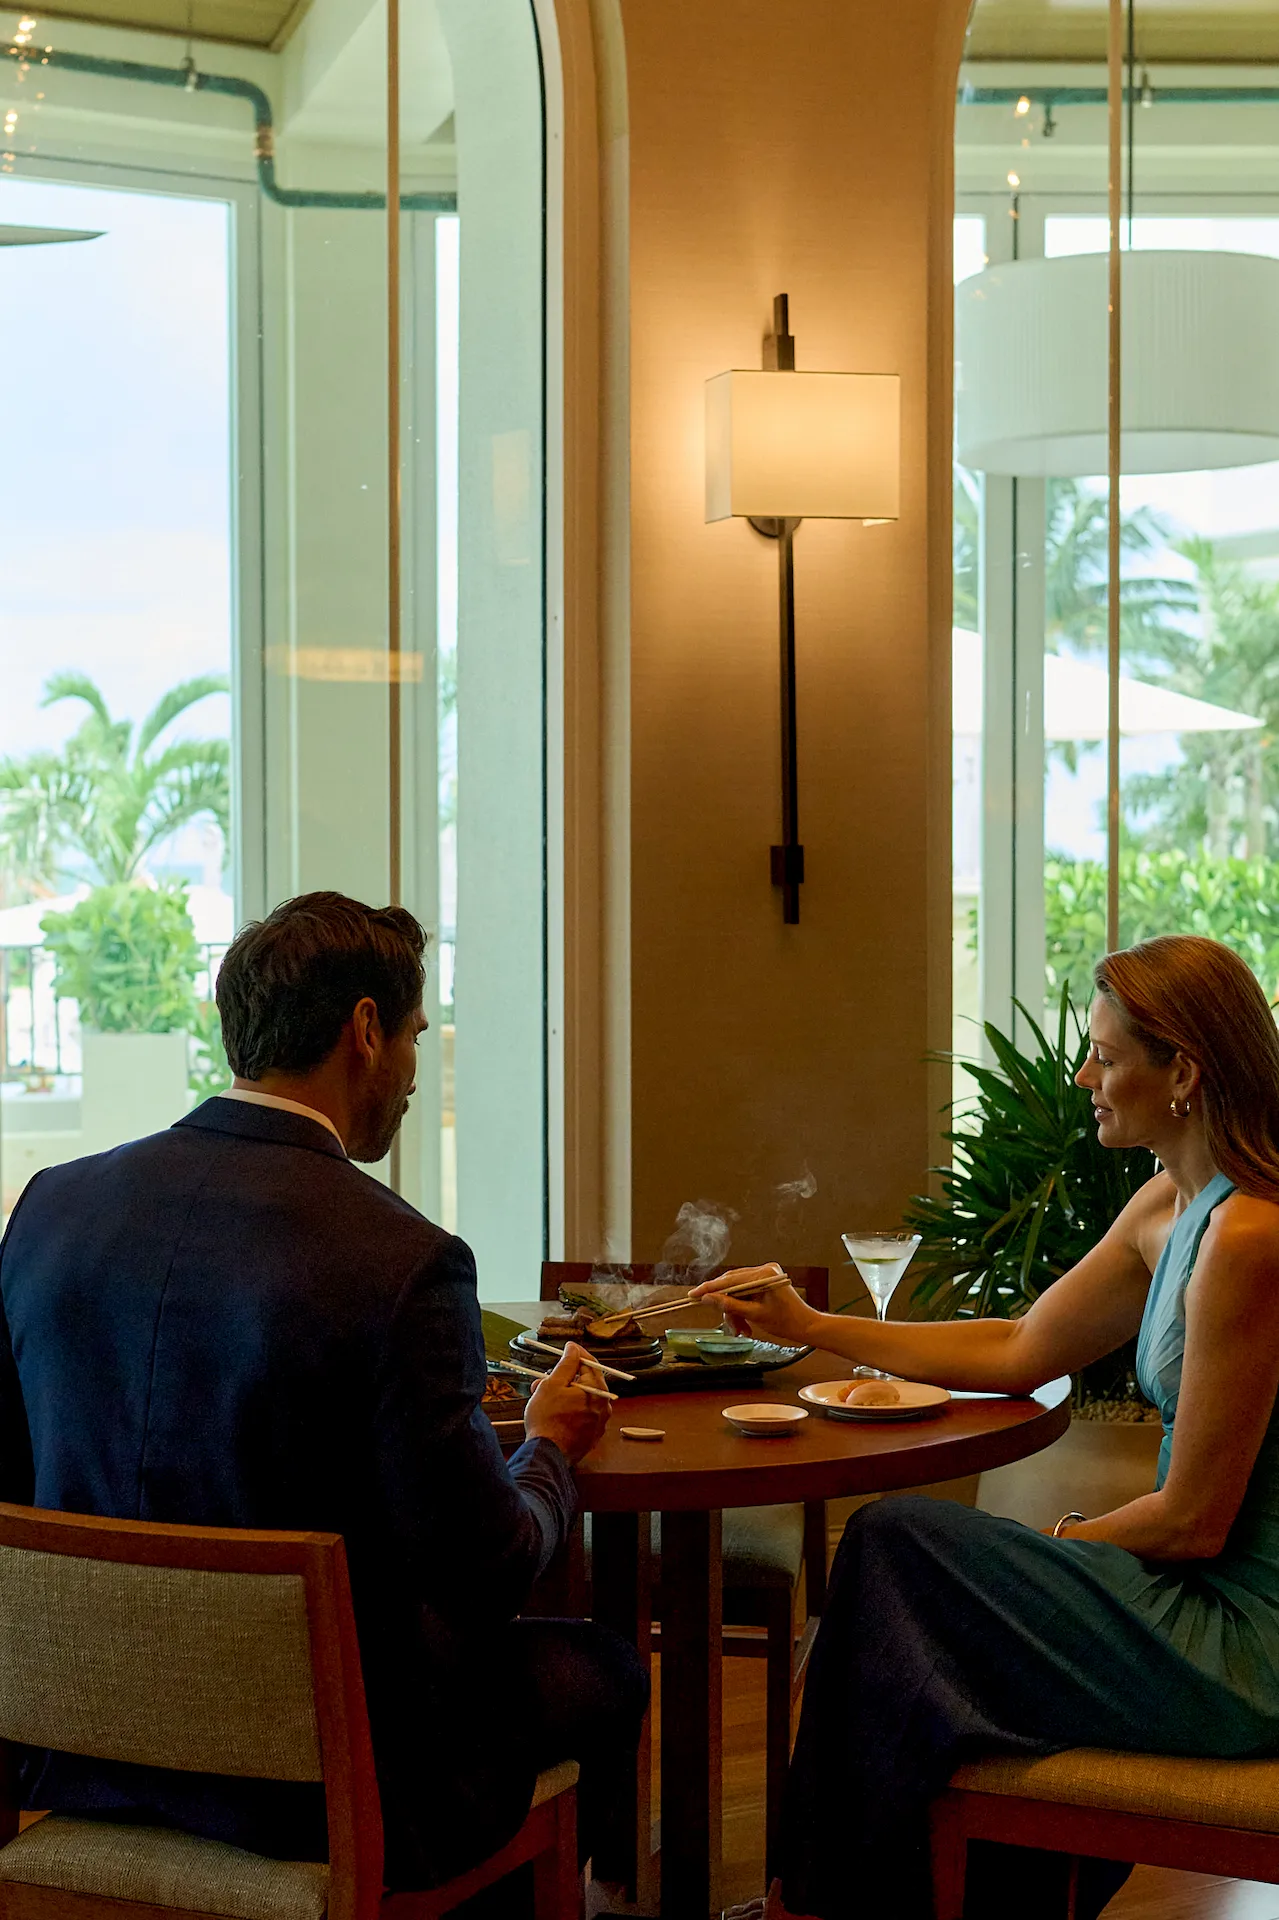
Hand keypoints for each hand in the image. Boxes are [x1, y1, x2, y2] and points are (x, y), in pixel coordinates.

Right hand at [523, 1341, 611, 1463]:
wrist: (547, 1454)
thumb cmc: (547, 1419)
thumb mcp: (552, 1384)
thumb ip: (566, 1364)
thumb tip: (573, 1349)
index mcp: (598, 1391)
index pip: (591, 1364)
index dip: (576, 1354)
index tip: (567, 1349)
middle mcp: (604, 1406)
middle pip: (586, 1382)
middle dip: (564, 1378)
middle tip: (545, 1378)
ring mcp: (599, 1423)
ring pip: (582, 1399)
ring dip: (564, 1394)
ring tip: (542, 1396)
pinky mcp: (591, 1436)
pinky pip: (582, 1415)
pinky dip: (569, 1409)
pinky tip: (552, 1411)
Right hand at [688, 1264, 819, 1346]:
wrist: (806, 1325)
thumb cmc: (785, 1322)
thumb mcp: (754, 1315)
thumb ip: (729, 1305)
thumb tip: (708, 1299)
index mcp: (764, 1274)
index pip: (730, 1280)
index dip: (709, 1288)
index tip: (693, 1295)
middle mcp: (764, 1269)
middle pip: (732, 1284)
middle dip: (726, 1306)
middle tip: (725, 1323)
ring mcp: (765, 1273)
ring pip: (737, 1290)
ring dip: (735, 1311)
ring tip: (741, 1330)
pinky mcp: (765, 1280)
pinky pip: (745, 1292)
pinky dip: (742, 1308)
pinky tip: (745, 1324)